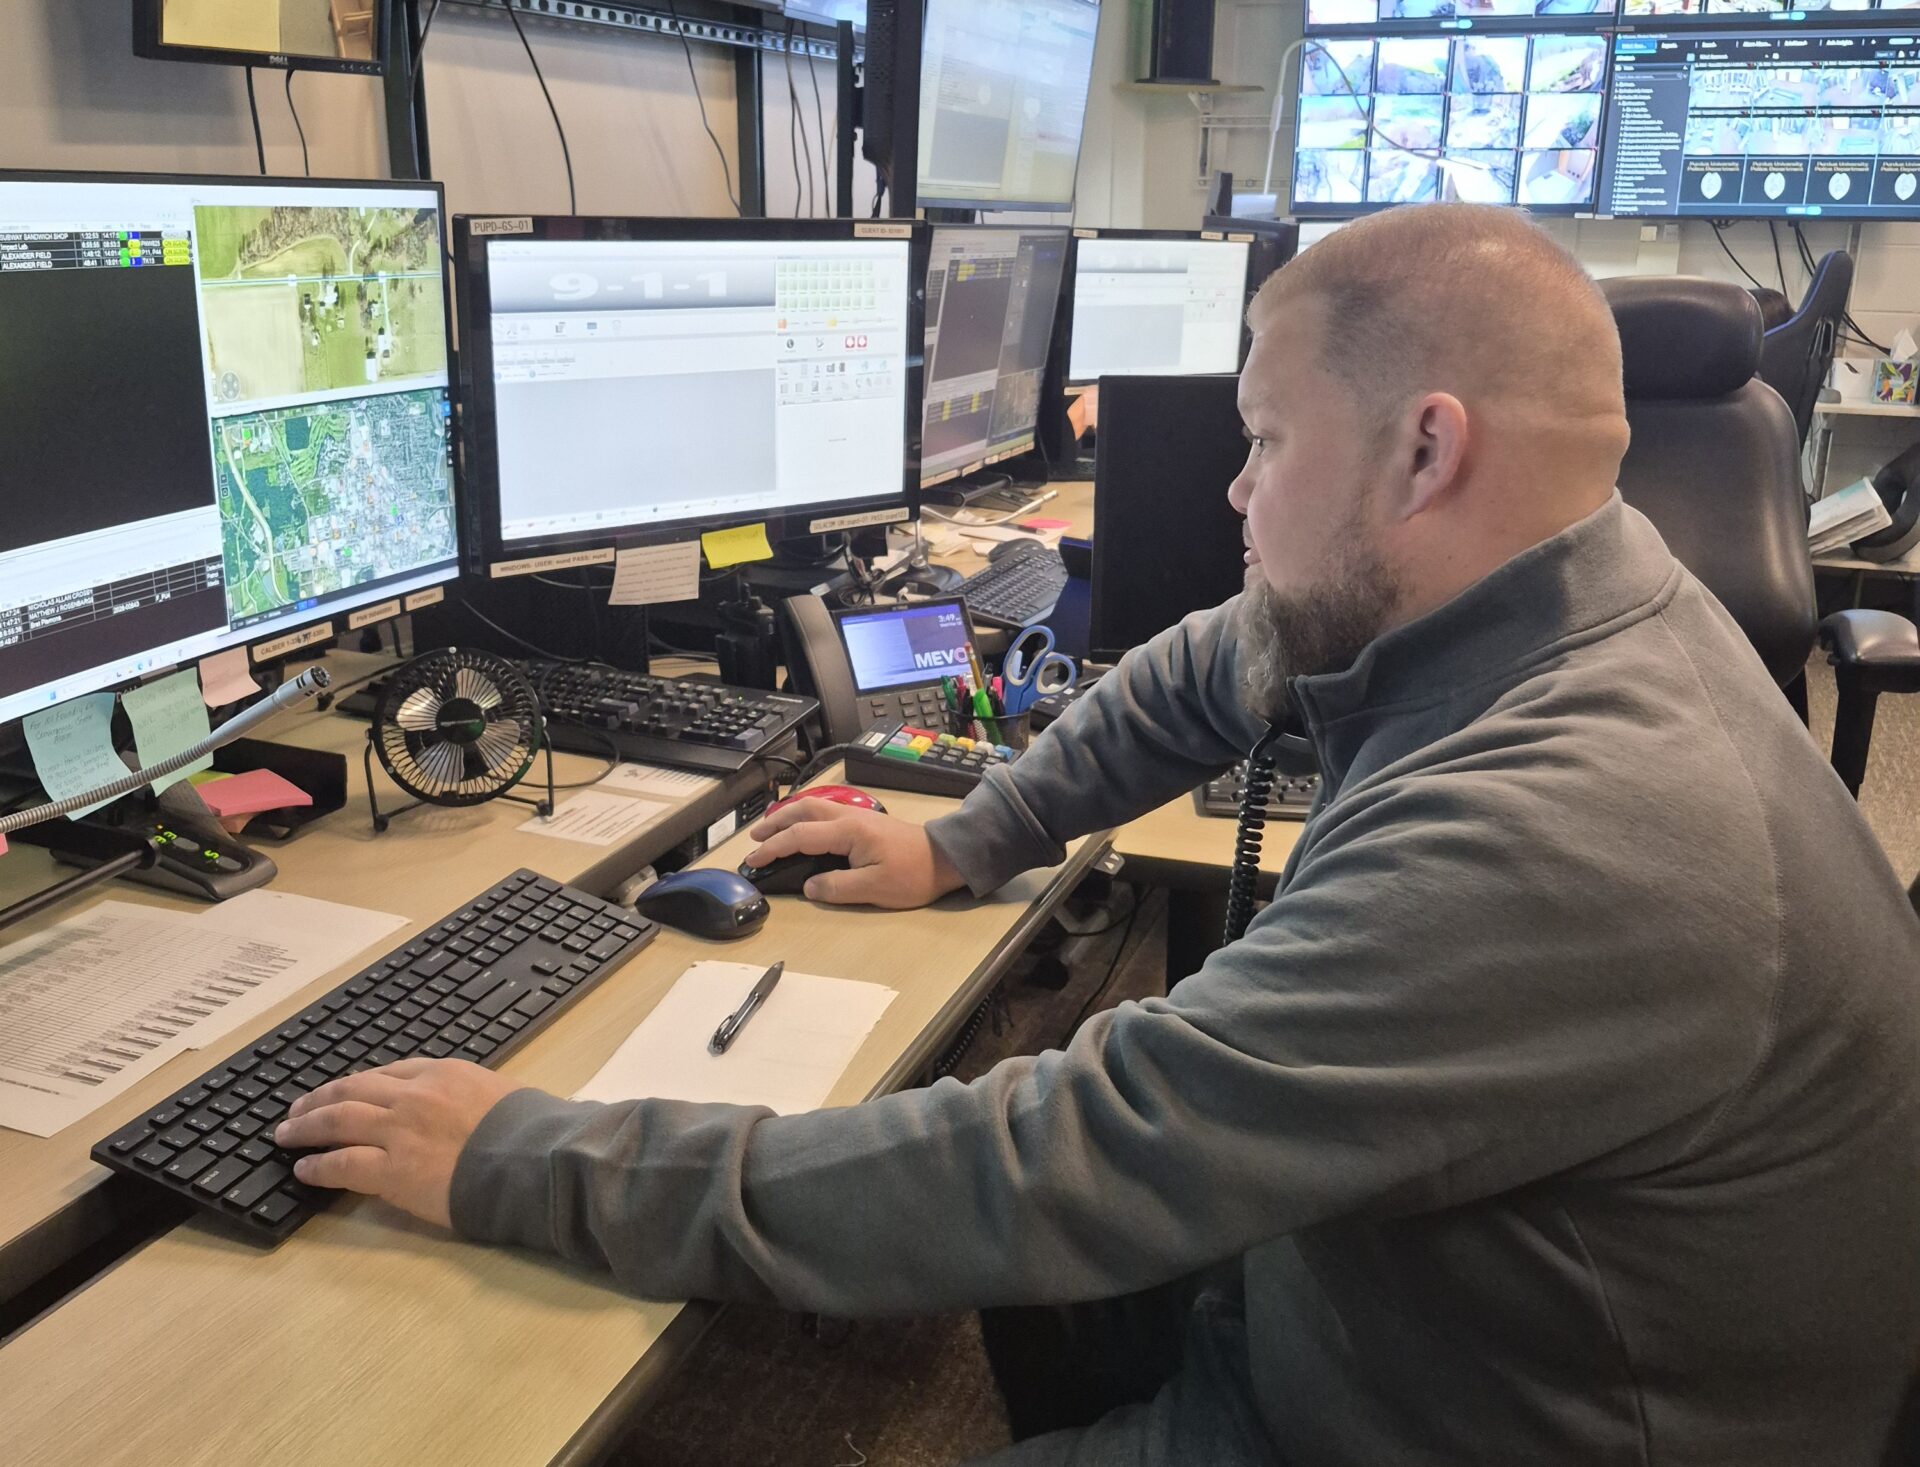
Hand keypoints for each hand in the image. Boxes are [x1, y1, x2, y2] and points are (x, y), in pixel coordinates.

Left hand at [272, 1059, 526, 1228]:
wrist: (533, 1160)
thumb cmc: (531, 1130)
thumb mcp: (502, 1093)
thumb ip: (473, 1097)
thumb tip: (469, 1110)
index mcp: (444, 1073)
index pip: (388, 1073)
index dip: (359, 1083)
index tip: (344, 1091)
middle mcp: (414, 1095)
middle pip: (352, 1089)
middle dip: (320, 1098)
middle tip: (297, 1109)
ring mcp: (398, 1131)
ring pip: (337, 1119)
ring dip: (306, 1125)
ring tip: (286, 1134)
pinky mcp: (391, 1170)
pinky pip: (342, 1163)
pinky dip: (318, 1164)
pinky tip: (304, 1168)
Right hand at [745, 802, 965, 908]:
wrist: (946, 858)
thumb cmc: (913, 875)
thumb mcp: (874, 889)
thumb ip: (837, 888)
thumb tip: (808, 886)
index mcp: (848, 832)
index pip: (799, 836)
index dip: (773, 848)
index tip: (753, 861)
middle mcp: (849, 817)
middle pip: (802, 811)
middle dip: (774, 824)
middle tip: (754, 840)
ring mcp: (858, 816)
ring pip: (814, 807)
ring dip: (788, 816)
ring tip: (771, 830)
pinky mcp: (866, 822)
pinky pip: (826, 812)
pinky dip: (806, 816)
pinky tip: (803, 827)